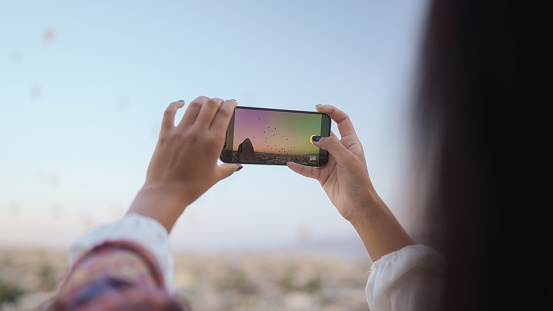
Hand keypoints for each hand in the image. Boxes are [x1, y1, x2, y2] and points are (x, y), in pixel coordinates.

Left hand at [128, 97, 240, 231]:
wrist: (167, 193)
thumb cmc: (193, 187)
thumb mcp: (215, 177)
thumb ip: (229, 168)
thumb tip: (238, 165)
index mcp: (213, 142)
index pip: (224, 113)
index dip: (230, 104)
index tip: (232, 103)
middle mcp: (197, 133)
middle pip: (210, 105)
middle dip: (218, 100)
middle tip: (220, 103)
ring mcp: (180, 132)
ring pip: (193, 105)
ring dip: (202, 100)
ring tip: (205, 102)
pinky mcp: (165, 134)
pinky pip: (170, 112)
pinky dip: (176, 105)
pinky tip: (181, 103)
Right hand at [287, 105, 375, 220]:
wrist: (358, 206)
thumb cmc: (359, 183)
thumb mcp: (347, 160)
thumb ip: (332, 146)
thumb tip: (316, 137)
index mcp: (350, 143)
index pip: (342, 121)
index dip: (332, 111)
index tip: (318, 108)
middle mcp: (340, 151)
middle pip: (325, 134)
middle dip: (314, 129)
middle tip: (302, 125)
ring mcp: (330, 163)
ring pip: (314, 151)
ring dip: (305, 148)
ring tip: (293, 143)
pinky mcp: (322, 175)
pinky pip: (308, 168)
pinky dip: (300, 166)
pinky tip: (291, 163)